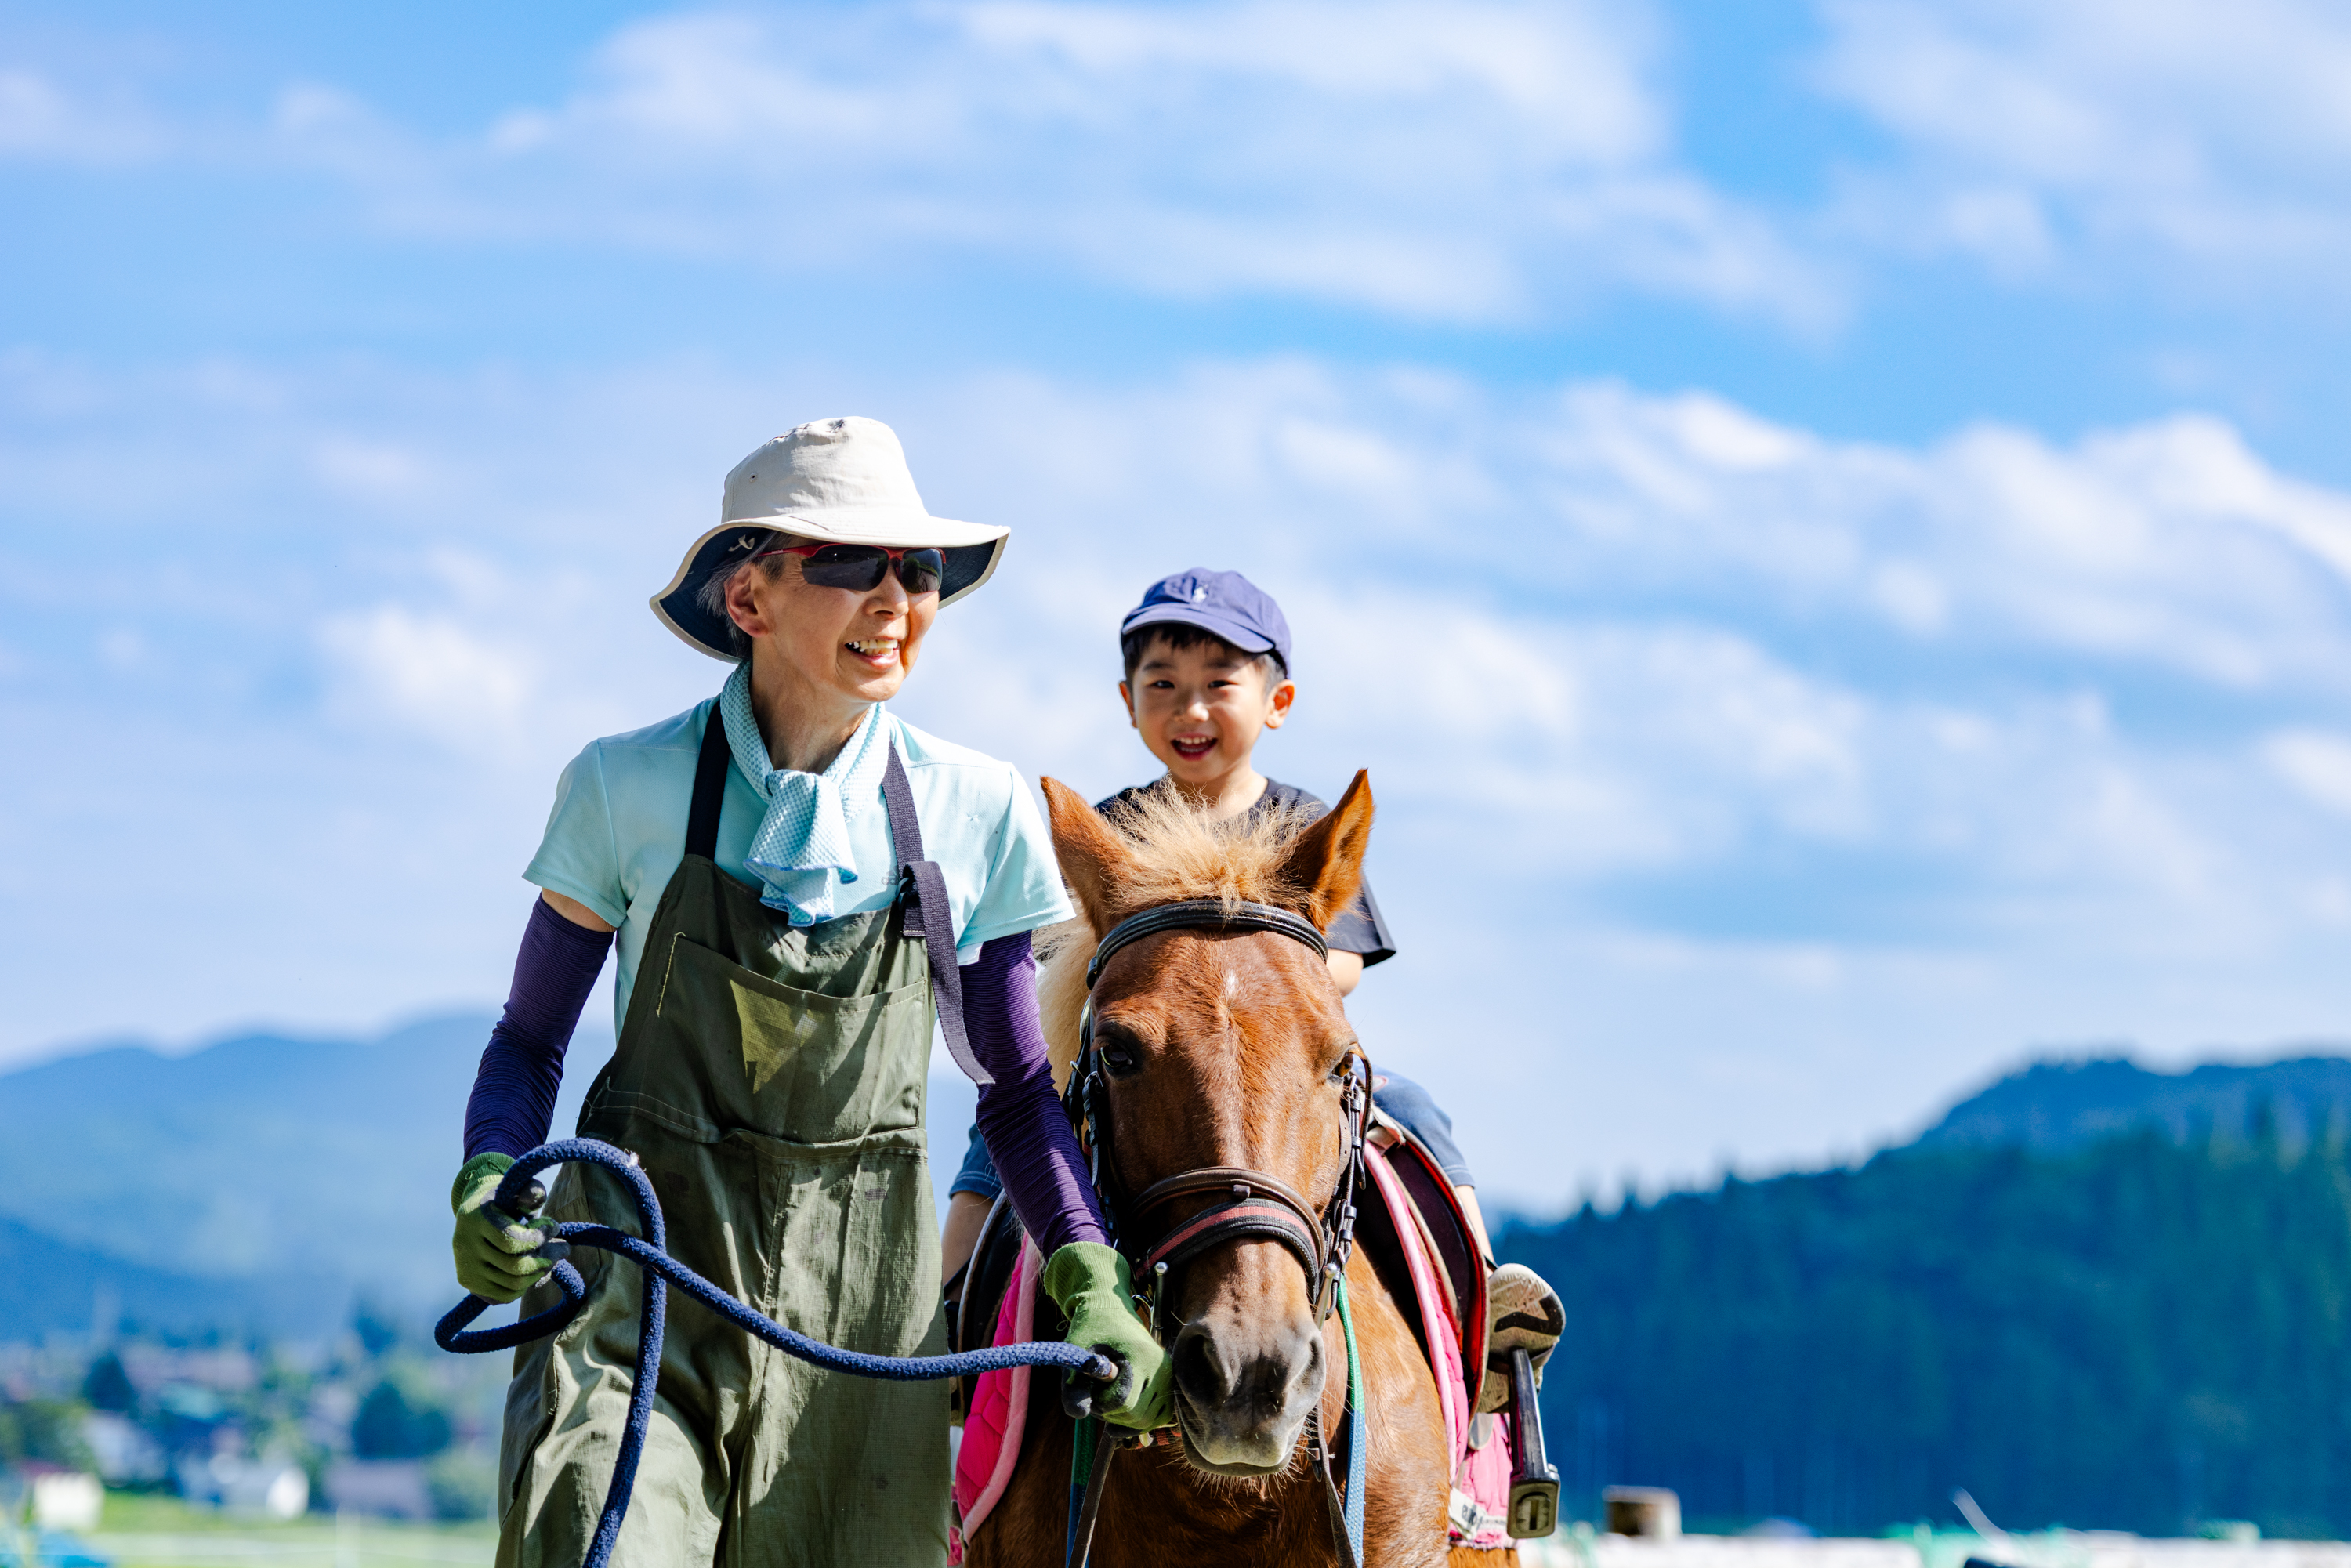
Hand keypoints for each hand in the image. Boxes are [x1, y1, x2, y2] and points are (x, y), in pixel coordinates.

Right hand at [451, 1153, 551, 1303]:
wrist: (476, 1211)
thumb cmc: (505, 1199)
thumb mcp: (517, 1188)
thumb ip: (530, 1190)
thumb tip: (537, 1197)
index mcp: (475, 1218)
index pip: (511, 1240)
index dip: (539, 1238)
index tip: (555, 1227)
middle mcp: (464, 1245)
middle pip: (514, 1266)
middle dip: (545, 1259)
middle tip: (562, 1249)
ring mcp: (464, 1266)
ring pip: (511, 1285)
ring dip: (538, 1274)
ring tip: (552, 1259)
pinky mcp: (468, 1281)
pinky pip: (501, 1296)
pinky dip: (523, 1288)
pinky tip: (533, 1272)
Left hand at [1040, 1242, 1171, 1431]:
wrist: (1110, 1310)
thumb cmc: (1090, 1331)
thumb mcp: (1075, 1356)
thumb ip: (1072, 1387)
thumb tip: (1081, 1415)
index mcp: (1141, 1356)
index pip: (1123, 1402)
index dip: (1099, 1403)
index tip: (1089, 1388)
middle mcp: (1161, 1366)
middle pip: (1137, 1415)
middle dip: (1111, 1413)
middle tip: (1096, 1395)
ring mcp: (1169, 1375)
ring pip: (1149, 1420)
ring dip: (1124, 1419)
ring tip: (1108, 1399)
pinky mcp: (1169, 1381)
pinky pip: (1159, 1416)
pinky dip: (1140, 1421)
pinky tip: (1122, 1413)